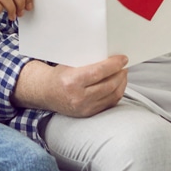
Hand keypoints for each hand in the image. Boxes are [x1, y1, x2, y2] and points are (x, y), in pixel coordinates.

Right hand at [14, 55, 128, 117]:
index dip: (114, 65)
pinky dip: (116, 94)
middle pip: (109, 85)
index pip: (99, 72)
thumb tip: (110, 56)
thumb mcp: (69, 65)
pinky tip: (117, 86)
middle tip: (124, 66)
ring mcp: (84, 108)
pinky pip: (109, 104)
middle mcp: (79, 97)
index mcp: (72, 81)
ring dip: (121, 84)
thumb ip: (88, 62)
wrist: (46, 93)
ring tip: (122, 74)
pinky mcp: (88, 114)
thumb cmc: (59, 76)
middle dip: (120, 74)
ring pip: (112, 96)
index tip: (123, 59)